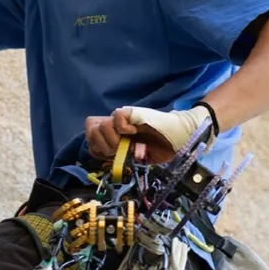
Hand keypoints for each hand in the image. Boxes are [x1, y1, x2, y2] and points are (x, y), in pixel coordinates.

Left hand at [85, 104, 213, 164]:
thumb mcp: (135, 157)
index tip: (110, 155)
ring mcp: (122, 118)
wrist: (178, 138)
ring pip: (101, 126)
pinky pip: (116, 118)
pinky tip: (134, 131)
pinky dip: (123, 129)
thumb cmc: (159, 148)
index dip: (96, 148)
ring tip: (128, 141)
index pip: (90, 138)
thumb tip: (104, 157)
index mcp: (114, 135)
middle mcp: (115, 125)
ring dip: (113, 139)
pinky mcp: (131, 112)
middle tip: (119, 149)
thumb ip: (119, 156)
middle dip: (103, 145)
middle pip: (91, 131)